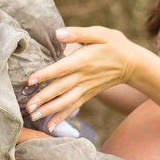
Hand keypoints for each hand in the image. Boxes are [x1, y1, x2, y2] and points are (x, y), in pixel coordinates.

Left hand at [25, 26, 146, 131]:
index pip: (61, 68)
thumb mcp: (99, 33)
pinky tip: (49, 126)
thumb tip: (57, 33)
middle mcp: (83, 77)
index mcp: (83, 60)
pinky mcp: (88, 95)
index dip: (45, 74)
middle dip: (43, 99)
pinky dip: (61, 117)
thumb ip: (77, 34)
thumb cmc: (114, 45)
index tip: (30, 81)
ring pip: (66, 102)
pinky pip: (73, 107)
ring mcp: (86, 88)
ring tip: (33, 116)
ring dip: (49, 110)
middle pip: (60, 89)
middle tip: (27, 107)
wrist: (133, 64)